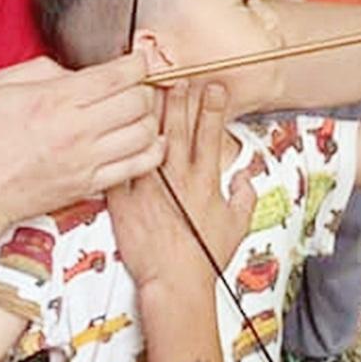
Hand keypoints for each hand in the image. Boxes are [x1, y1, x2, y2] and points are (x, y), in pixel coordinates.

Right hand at [0, 53, 162, 244]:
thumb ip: (42, 69)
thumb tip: (75, 71)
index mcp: (55, 100)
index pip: (118, 75)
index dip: (137, 62)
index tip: (137, 59)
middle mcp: (77, 130)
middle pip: (138, 101)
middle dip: (145, 86)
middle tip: (137, 84)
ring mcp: (87, 160)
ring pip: (145, 132)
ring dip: (150, 117)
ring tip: (139, 111)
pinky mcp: (91, 185)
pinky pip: (139, 166)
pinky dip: (152, 150)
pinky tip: (145, 140)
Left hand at [110, 83, 254, 293]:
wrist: (175, 283)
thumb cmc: (205, 257)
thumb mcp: (237, 225)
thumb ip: (244, 197)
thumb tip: (246, 180)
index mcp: (206, 181)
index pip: (211, 134)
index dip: (213, 107)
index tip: (213, 87)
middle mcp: (178, 179)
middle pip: (178, 129)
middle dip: (180, 100)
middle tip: (178, 78)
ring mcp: (150, 188)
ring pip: (148, 142)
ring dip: (150, 115)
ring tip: (148, 93)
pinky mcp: (124, 202)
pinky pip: (119, 170)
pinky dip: (116, 150)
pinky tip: (114, 131)